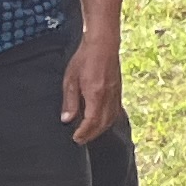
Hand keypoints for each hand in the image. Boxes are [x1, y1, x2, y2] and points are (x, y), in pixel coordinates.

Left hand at [62, 32, 121, 147]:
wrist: (103, 45)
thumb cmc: (84, 59)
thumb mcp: (70, 80)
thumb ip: (70, 101)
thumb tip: (67, 119)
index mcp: (96, 94)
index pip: (92, 121)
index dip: (84, 132)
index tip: (75, 139)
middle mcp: (108, 96)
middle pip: (103, 123)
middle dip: (92, 134)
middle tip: (80, 140)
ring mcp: (116, 93)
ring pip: (111, 118)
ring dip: (101, 129)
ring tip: (90, 133)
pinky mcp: (118, 90)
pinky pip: (116, 110)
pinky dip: (108, 119)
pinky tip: (102, 120)